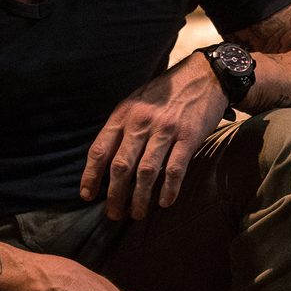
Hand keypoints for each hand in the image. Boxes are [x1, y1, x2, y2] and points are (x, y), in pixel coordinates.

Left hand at [79, 53, 225, 219]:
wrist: (203, 76)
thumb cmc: (164, 94)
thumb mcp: (134, 103)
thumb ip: (121, 128)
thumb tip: (105, 162)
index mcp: (122, 115)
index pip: (99, 150)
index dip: (91, 175)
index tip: (87, 195)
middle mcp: (140, 123)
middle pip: (120, 166)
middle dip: (114, 194)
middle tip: (113, 214)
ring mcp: (165, 130)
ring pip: (146, 172)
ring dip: (139, 198)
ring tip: (136, 214)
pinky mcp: (188, 137)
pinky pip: (175, 168)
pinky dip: (169, 188)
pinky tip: (164, 203)